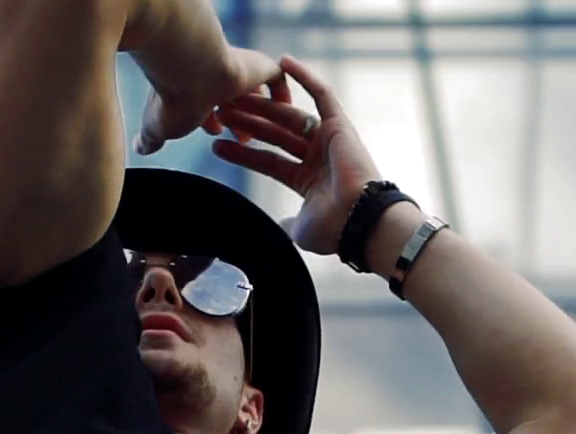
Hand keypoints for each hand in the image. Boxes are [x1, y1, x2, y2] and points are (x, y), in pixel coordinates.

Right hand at [136, 47, 283, 155]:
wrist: (188, 69)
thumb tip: (140, 146)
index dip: (211, 119)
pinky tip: (279, 113)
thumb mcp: (157, 126)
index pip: (206, 101)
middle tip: (239, 138)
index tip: (213, 132)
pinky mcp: (259, 66)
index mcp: (194, 84)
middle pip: (232, 99)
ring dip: (255, 115)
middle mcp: (216, 74)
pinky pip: (278, 80)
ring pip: (254, 93)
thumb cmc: (171, 98)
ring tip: (255, 133)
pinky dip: (280, 97)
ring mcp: (238, 68)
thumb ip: (150, 138)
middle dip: (235, 120)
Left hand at [207, 55, 381, 256]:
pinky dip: (305, 77)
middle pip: (274, 134)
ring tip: (234, 94)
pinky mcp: (340, 126)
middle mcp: (317, 157)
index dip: (242, 153)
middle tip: (220, 111)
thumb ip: (288, 222)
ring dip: (262, 103)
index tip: (217, 146)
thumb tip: (280, 226)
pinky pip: (322, 95)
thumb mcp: (300, 229)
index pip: (268, 161)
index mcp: (307, 180)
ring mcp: (328, 140)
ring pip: (289, 115)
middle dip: (247, 122)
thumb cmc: (333, 230)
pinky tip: (283, 61)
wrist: (359, 222)